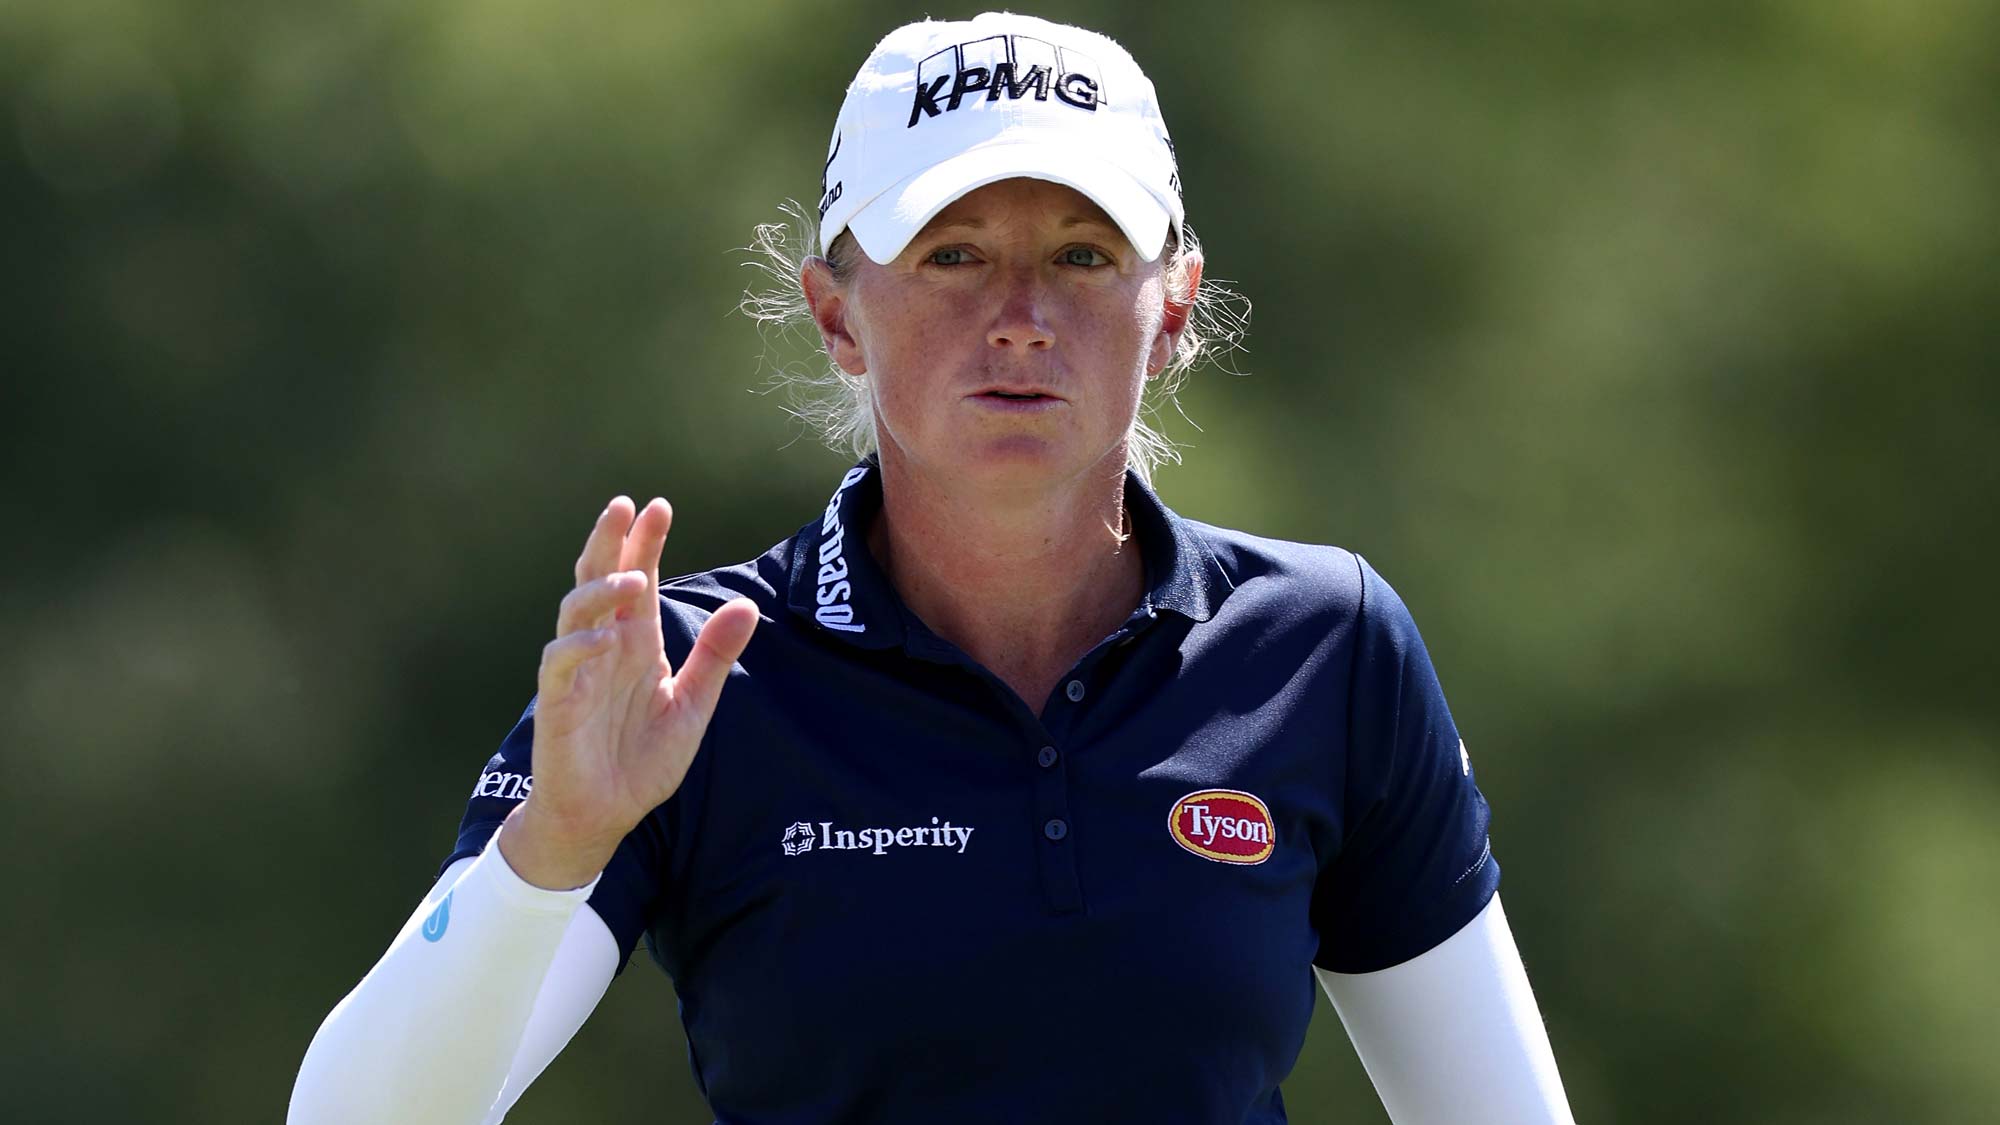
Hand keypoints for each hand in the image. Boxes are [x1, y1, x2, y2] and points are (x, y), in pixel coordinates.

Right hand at [499, 497, 758, 889]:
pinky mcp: (558, 702)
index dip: (645, 543)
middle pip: (599, 579)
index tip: (659, 506)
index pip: (638, 578)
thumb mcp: (692, 706)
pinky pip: (560, 662)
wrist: (605, 815)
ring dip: (601, 592)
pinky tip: (606, 638)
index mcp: (635, 642)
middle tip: (623, 506)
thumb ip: (715, 656)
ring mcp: (577, 671)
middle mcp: (604, 646)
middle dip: (609, 542)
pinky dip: (580, 646)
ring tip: (635, 580)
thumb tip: (746, 606)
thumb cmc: (641, 760)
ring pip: (575, 612)